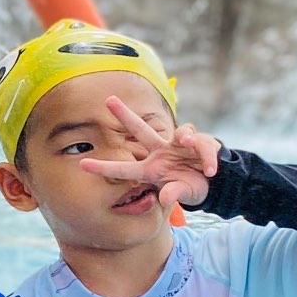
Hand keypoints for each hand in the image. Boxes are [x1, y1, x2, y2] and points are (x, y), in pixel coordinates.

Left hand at [80, 95, 220, 210]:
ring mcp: (178, 145)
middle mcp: (160, 152)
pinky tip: (210, 170)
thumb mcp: (182, 193)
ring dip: (186, 137)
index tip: (82, 164)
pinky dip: (208, 158)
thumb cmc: (190, 186)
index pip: (123, 169)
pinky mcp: (198, 142)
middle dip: (125, 114)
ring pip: (181, 133)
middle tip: (109, 100)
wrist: (215, 181)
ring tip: (188, 143)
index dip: (104, 167)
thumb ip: (173, 194)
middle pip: (140, 129)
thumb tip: (165, 196)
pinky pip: (202, 146)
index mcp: (150, 169)